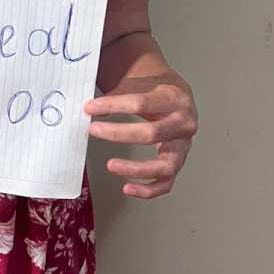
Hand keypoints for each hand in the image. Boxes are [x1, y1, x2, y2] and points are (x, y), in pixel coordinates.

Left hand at [83, 73, 196, 198]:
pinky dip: (148, 190)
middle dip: (119, 133)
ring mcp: (183, 145)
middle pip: (151, 133)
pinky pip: (166, 182)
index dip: (113, 105)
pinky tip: (128, 188)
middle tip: (94, 130)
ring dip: (136, 168)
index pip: (141, 103)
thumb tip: (89, 108)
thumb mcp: (138, 84)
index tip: (91, 107)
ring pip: (164, 165)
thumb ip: (116, 97)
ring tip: (112, 165)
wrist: (174, 92)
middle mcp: (183, 123)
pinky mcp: (178, 161)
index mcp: (174, 98)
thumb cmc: (156, 88)